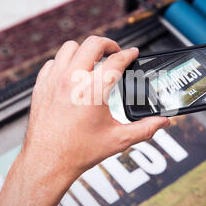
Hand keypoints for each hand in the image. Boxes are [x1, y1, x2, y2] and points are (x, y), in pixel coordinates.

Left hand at [0, 36, 168, 205]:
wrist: (48, 161)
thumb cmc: (80, 152)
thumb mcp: (118, 140)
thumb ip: (145, 129)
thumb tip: (163, 122)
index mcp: (94, 90)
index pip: (116, 60)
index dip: (129, 54)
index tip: (133, 53)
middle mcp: (73, 79)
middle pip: (93, 44)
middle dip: (108, 44)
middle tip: (115, 52)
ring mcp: (54, 80)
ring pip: (70, 47)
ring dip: (84, 50)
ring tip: (92, 60)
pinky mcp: (41, 86)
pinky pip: (53, 62)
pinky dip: (64, 62)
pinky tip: (71, 73)